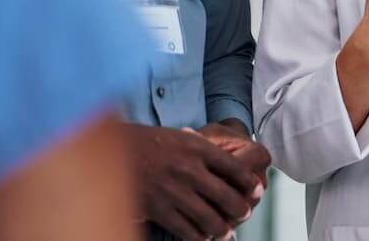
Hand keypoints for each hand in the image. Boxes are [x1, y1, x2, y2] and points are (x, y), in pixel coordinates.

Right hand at [122, 124, 260, 240]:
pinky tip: (203, 238)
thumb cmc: (149, 142)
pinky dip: (198, 236)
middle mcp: (189, 169)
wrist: (112, 151)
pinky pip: (185, 229)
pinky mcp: (159, 209)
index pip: (234, 168)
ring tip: (227, 232)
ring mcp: (174, 191)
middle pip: (226, 196)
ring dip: (222, 228)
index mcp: (198, 148)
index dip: (249, 182)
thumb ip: (205, 150)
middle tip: (244, 213)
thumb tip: (230, 162)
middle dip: (240, 209)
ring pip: (209, 218)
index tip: (257, 190)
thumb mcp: (181, 137)